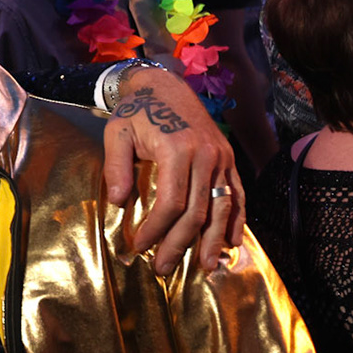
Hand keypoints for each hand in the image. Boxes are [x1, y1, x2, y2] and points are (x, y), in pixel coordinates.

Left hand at [102, 66, 243, 274]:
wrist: (166, 85)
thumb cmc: (137, 111)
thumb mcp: (116, 133)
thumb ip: (116, 166)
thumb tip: (119, 202)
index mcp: (176, 148)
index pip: (171, 201)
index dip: (156, 229)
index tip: (140, 246)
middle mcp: (205, 154)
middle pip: (197, 210)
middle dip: (180, 243)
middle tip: (163, 268)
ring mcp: (221, 157)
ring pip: (222, 206)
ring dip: (213, 239)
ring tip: (205, 267)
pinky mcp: (228, 158)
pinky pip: (237, 193)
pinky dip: (237, 219)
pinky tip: (232, 242)